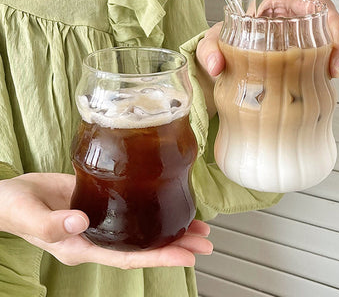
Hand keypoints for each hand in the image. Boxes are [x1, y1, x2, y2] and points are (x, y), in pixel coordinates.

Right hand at [0, 173, 212, 268]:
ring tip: (198, 226)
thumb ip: (51, 224)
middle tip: (205, 241)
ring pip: (143, 228)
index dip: (158, 257)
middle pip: (143, 245)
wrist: (12, 195)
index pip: (128, 257)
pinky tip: (169, 203)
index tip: (186, 257)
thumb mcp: (29, 216)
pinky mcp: (103, 200)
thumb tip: (82, 223)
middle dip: (175, 245)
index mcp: (83, 247)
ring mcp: (103, 219)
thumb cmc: (15, 207)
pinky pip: (133, 208)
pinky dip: (154, 208)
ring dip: (171, 228)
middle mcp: (99, 237)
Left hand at [197, 0, 338, 77]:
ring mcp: (305, 30)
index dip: (331, 22)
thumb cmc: (224, 44)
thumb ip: (209, 50)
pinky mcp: (309, 46)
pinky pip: (336, 45)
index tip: (333, 46)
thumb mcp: (213, 43)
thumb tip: (216, 66)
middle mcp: (295, 14)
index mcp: (279, 4)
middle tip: (336, 67)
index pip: (315, 3)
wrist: (227, 60)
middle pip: (332, 17)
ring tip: (338, 70)